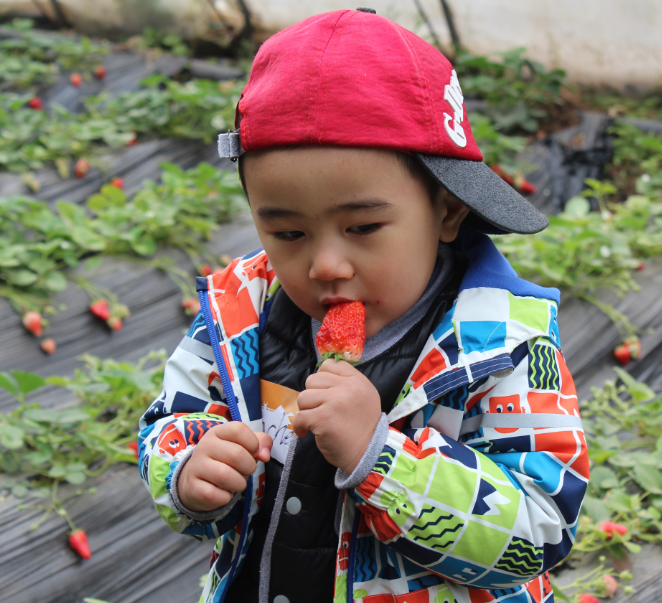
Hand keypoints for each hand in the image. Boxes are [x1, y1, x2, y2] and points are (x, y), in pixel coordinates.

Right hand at [178, 422, 272, 511]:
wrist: (195, 480)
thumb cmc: (226, 460)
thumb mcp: (243, 446)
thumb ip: (261, 443)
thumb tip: (265, 455)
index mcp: (217, 432)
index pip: (239, 430)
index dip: (253, 443)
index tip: (254, 452)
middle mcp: (204, 446)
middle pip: (236, 454)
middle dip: (249, 467)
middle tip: (246, 471)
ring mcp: (196, 466)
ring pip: (225, 476)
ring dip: (239, 484)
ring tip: (236, 483)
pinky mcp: (193, 487)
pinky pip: (216, 495)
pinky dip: (226, 497)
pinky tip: (223, 493)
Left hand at [293, 359, 380, 474]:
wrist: (369, 454)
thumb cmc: (363, 428)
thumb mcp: (365, 397)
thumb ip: (347, 383)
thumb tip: (322, 375)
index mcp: (358, 381)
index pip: (330, 365)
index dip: (322, 378)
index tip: (324, 393)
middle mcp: (347, 388)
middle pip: (313, 379)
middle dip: (312, 395)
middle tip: (318, 409)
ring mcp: (334, 402)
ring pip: (304, 396)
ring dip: (305, 410)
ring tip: (313, 420)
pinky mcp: (322, 418)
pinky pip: (300, 416)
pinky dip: (299, 426)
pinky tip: (305, 432)